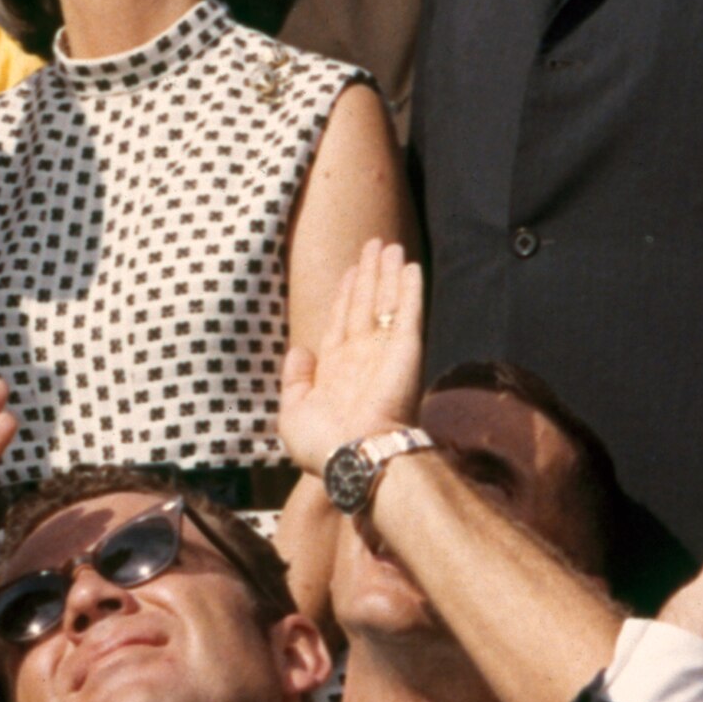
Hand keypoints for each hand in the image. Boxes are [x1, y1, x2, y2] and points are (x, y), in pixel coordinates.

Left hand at [277, 241, 423, 474]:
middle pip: (365, 303)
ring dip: (388, 273)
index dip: (346, 294)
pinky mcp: (406, 350)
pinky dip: (410, 289)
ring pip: (386, 301)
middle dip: (369, 274)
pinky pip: (408, 312)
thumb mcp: (292, 413)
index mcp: (336, 370)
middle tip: (374, 245)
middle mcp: (363, 356)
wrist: (356, 456)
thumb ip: (294, 379)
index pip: (342, 321)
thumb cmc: (322, 444)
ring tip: (390, 245)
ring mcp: (385, 351)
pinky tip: (410, 266)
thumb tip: (299, 350)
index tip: (350, 270)